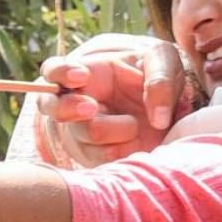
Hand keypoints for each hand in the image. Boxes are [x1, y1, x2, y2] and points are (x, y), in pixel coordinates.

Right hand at [36, 34, 195, 166]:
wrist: (170, 110)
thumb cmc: (158, 76)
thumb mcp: (165, 63)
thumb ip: (160, 80)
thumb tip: (156, 118)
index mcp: (87, 73)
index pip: (54, 70)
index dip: (60, 73)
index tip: (82, 77)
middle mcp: (76, 102)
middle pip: (51, 107)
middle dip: (69, 108)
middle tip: (92, 107)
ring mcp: (82, 132)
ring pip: (83, 136)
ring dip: (114, 132)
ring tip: (136, 126)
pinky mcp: (94, 156)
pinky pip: (100, 159)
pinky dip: (122, 151)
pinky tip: (137, 144)